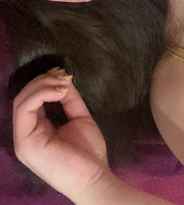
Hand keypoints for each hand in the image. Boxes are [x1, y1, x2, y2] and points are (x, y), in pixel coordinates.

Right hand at [12, 68, 110, 200]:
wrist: (94, 178)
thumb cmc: (88, 153)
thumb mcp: (79, 118)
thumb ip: (70, 101)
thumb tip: (64, 81)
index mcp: (36, 129)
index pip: (31, 99)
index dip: (45, 82)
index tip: (65, 74)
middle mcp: (25, 134)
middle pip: (23, 97)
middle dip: (43, 80)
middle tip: (64, 75)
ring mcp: (23, 139)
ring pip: (21, 101)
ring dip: (42, 85)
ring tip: (63, 83)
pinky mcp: (26, 142)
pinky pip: (25, 110)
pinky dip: (41, 94)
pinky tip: (60, 92)